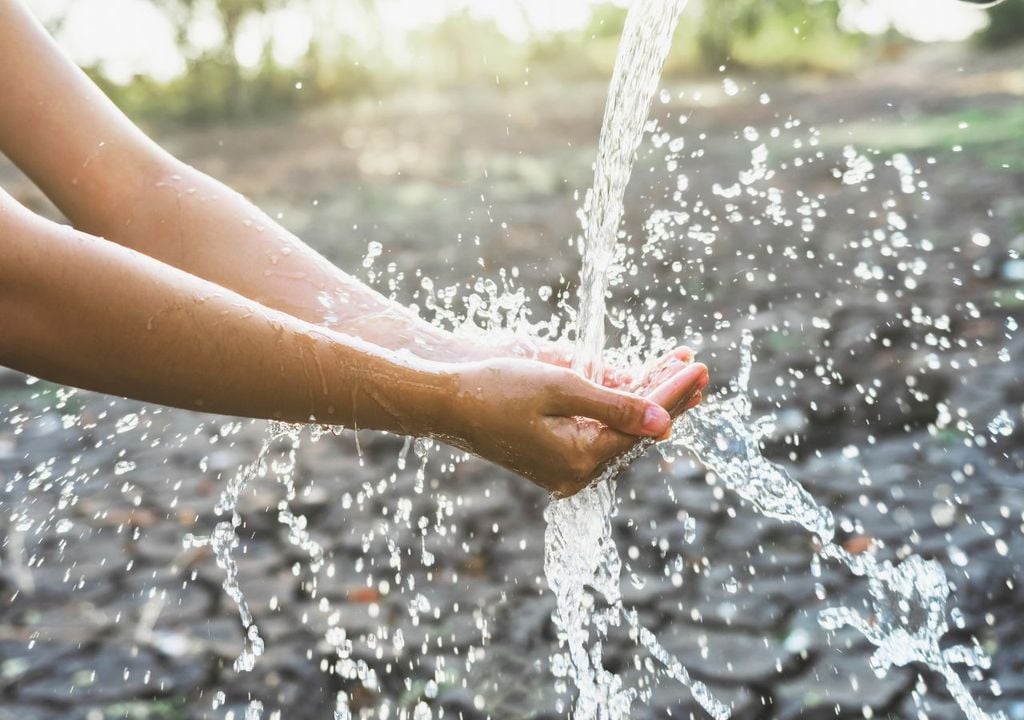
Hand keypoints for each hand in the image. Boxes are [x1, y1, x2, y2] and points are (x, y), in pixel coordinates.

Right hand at [437, 356, 707, 496]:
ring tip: (680, 371)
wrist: (446, 402)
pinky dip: (621, 407)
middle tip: (700, 369)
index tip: (697, 368)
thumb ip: (615, 405)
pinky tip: (641, 386)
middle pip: (637, 433)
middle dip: (668, 398)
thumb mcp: (560, 389)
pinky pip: (600, 431)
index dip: (672, 395)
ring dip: (648, 399)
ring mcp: (566, 466)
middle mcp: (576, 472)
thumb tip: (664, 422)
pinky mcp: (556, 454)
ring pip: (621, 431)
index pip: (642, 426)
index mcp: (579, 460)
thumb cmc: (496, 389)